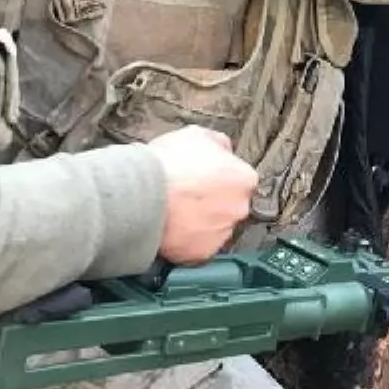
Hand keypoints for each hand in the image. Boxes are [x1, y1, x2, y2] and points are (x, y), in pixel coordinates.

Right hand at [147, 125, 257, 263]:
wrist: (143, 195)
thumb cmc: (169, 163)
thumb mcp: (196, 135)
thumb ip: (219, 144)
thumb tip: (224, 150)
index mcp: (244, 179)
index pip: (239, 180)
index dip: (219, 177)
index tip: (202, 178)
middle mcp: (240, 209)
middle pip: (230, 205)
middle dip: (212, 202)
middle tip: (187, 195)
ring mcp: (222, 233)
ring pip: (215, 227)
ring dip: (200, 222)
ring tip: (176, 212)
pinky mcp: (203, 253)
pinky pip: (197, 246)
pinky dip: (187, 241)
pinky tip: (172, 228)